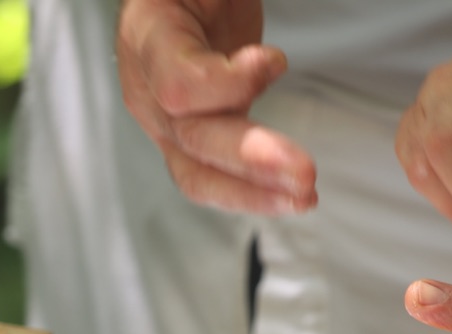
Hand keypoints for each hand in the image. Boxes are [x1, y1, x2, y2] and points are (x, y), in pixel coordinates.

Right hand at [116, 0, 316, 213]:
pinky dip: (257, 189)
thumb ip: (222, 3)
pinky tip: (292, 192)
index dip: (227, 84)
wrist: (187, 1)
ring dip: (257, 190)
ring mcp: (165, 121)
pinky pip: (216, 179)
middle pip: (193, 138)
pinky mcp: (192, 141)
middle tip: (303, 173)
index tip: (274, 61)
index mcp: (148, 35)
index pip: (177, 84)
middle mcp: (147, 87)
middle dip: (252, 158)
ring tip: (303, 196)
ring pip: (200, 173)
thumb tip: (267, 52)